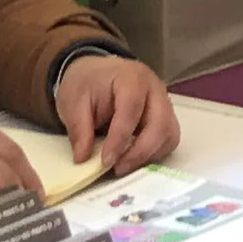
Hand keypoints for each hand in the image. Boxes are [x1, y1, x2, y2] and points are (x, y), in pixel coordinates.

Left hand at [56, 52, 179, 173]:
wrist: (96, 73)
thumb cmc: (87, 84)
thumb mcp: (73, 102)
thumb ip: (79, 129)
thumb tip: (83, 158)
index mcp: (132, 78)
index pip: (132, 109)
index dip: (120, 138)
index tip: (105, 161)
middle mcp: (155, 89)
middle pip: (160, 124)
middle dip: (140, 152)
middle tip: (118, 168)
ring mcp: (164, 103)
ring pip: (169, 134)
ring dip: (149, 155)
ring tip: (124, 165)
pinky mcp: (166, 117)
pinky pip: (168, 140)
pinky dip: (154, 154)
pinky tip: (133, 158)